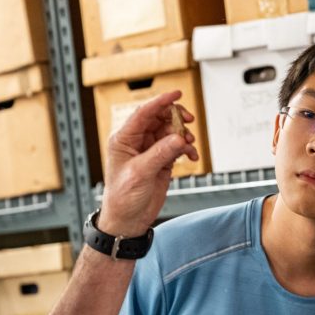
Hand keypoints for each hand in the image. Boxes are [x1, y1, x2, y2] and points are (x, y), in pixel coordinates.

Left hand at [100, 91, 198, 236]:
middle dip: (176, 118)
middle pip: (160, 119)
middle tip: (188, 121)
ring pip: (170, 132)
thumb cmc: (123, 197)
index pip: (143, 113)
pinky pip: (177, 147)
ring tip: (188, 145)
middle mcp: (137, 142)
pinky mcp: (161, 161)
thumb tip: (178, 138)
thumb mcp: (140, 173)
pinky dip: (186, 149)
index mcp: (124, 139)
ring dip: (182, 135)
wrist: (128, 220)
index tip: (176, 93)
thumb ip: (160, 153)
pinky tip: (191, 156)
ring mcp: (150, 151)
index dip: (160, 102)